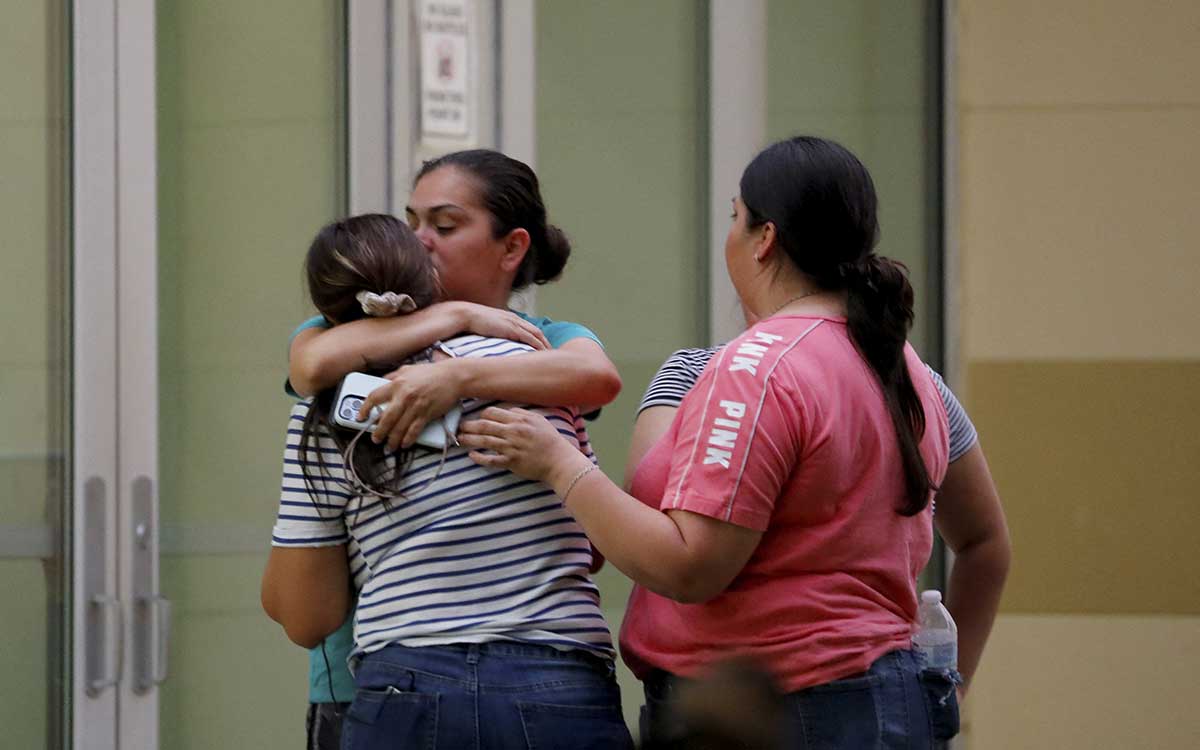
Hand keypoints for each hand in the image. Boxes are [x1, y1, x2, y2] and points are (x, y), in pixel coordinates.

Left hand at [358, 360, 462, 450]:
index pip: (374, 397)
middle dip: (378, 432)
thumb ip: (393, 376)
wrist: (453, 377)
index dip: (364, 409)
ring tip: (389, 446)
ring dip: (392, 440)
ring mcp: (416, 406)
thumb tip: (381, 382)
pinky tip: (404, 444)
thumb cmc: (431, 372)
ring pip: (399, 428)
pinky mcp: (427, 414)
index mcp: (397, 384)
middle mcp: (404, 396)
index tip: (360, 417)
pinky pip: (414, 430)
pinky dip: (408, 439)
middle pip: (385, 418)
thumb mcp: (408, 369)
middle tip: (375, 438)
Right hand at [456, 302, 549, 349]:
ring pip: (537, 335)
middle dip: (546, 342)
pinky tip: (543, 354)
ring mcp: (514, 323)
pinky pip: (530, 338)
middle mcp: (515, 319)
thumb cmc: (471, 322)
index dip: (537, 338)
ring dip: (545, 345)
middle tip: (553, 354)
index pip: (529, 329)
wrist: (465, 314)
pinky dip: (538, 346)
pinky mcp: (512, 329)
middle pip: (537, 331)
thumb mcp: (486, 327)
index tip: (543, 348)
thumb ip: (492, 333)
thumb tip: (492, 343)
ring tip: (552, 356)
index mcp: (510, 318)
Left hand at [457, 407, 589, 485]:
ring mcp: (511, 447)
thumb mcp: (539, 420)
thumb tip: (508, 411)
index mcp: (519, 420)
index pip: (493, 413)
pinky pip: (491, 460)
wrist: (559, 460)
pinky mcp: (511, 462)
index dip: (482, 415)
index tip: (477, 418)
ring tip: (459, 439)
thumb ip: (522, 414)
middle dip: (469, 425)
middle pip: (484, 426)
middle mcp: (513, 432)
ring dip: (469, 439)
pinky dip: (479, 458)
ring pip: (484, 441)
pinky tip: (472, 455)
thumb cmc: (551, 440)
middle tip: (459, 426)